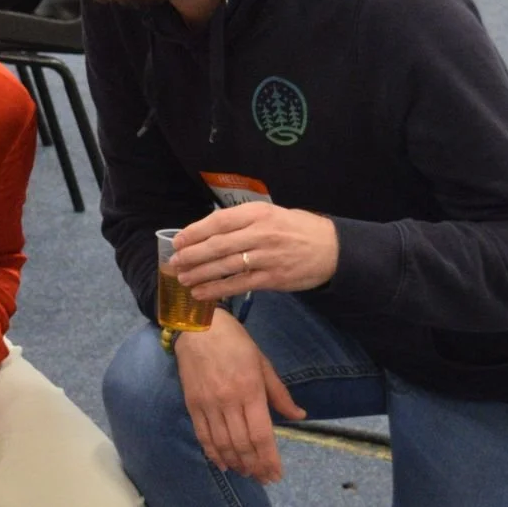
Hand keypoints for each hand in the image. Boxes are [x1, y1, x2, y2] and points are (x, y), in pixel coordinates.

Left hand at [170, 203, 339, 301]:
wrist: (332, 250)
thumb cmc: (299, 230)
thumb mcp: (273, 214)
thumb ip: (245, 222)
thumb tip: (210, 231)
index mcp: (258, 213)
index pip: (219, 221)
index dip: (195, 232)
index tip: (178, 241)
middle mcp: (260, 233)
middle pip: (218, 245)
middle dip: (192, 255)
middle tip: (175, 263)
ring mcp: (266, 257)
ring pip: (225, 266)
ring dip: (200, 274)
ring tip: (183, 279)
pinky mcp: (272, 278)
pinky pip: (238, 284)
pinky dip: (217, 290)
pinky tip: (201, 293)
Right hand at [173, 311, 303, 483]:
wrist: (199, 327)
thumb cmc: (236, 343)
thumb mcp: (264, 364)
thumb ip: (280, 394)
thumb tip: (299, 416)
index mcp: (251, 390)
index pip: (261, 435)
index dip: (269, 459)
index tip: (276, 474)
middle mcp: (229, 401)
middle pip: (243, 444)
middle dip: (255, 466)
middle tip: (264, 479)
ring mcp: (208, 404)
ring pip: (223, 444)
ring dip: (236, 463)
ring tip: (247, 473)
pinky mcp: (192, 405)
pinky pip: (203, 436)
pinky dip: (213, 453)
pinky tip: (223, 464)